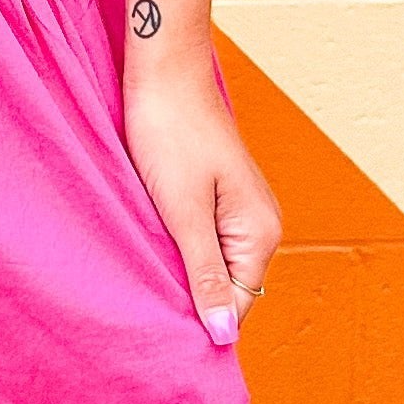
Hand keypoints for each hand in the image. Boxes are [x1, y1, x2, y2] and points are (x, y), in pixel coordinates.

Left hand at [122, 48, 281, 347]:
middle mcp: (260, 224)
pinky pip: (203, 238)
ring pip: (212, 263)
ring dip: (180, 269)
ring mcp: (241, 207)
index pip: (238, 307)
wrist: (163, 69)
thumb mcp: (182, 213)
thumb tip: (224, 335)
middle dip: (190, 296)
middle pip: (228, 287)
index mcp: (260, 233)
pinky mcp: (218, 193)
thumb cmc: (170, 133)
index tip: (158, 329)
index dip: (200, 321)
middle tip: (143, 299)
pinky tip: (150, 239)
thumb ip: (205, 275)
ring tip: (144, 266)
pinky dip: (177, 244)